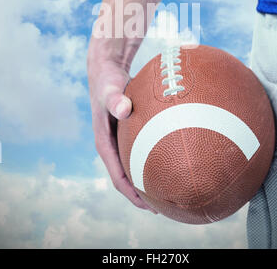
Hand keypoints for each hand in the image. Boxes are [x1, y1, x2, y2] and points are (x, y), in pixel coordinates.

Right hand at [87, 36, 155, 212]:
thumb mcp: (110, 89)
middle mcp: (111, 145)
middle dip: (144, 195)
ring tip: (171, 190)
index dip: (134, 195)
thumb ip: (115, 99)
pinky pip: (141, 150)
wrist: (105, 69)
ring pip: (134, 166)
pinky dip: (153, 158)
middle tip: (166, 206)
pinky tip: (172, 158)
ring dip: (148, 179)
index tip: (151, 207)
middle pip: (127, 178)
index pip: (118, 178)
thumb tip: (123, 110)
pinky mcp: (128, 131)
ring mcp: (119, 139)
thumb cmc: (107, 80)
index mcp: (104, 143)